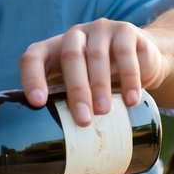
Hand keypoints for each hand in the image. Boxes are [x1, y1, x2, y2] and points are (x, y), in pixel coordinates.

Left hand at [18, 18, 170, 124]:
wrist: (141, 58)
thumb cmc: (98, 78)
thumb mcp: (77, 85)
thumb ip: (63, 101)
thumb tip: (52, 143)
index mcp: (53, 48)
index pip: (33, 58)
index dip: (32, 78)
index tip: (37, 103)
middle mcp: (74, 35)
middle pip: (69, 58)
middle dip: (76, 91)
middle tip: (83, 120)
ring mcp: (100, 29)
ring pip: (97, 56)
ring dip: (100, 86)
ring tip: (104, 112)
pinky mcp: (126, 31)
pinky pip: (126, 54)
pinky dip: (129, 78)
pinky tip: (130, 99)